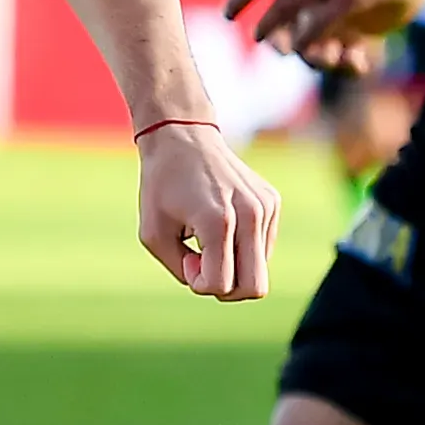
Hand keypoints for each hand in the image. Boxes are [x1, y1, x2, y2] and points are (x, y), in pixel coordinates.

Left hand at [137, 121, 278, 301]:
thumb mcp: (153, 234)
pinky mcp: (272, 202)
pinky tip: (223, 224)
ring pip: (261, 270)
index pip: (222, 285)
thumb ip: (180, 270)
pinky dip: (242, 247)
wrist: (183, 136)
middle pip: (256, 287)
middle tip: (202, 262)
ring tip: (209, 238)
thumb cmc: (162, 185)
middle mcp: (250, 214)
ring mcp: (265, 207)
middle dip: (226, 288)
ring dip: (233, 265)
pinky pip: (264, 248)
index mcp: (218, 222)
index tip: (186, 257)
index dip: (199, 284)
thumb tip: (214, 281)